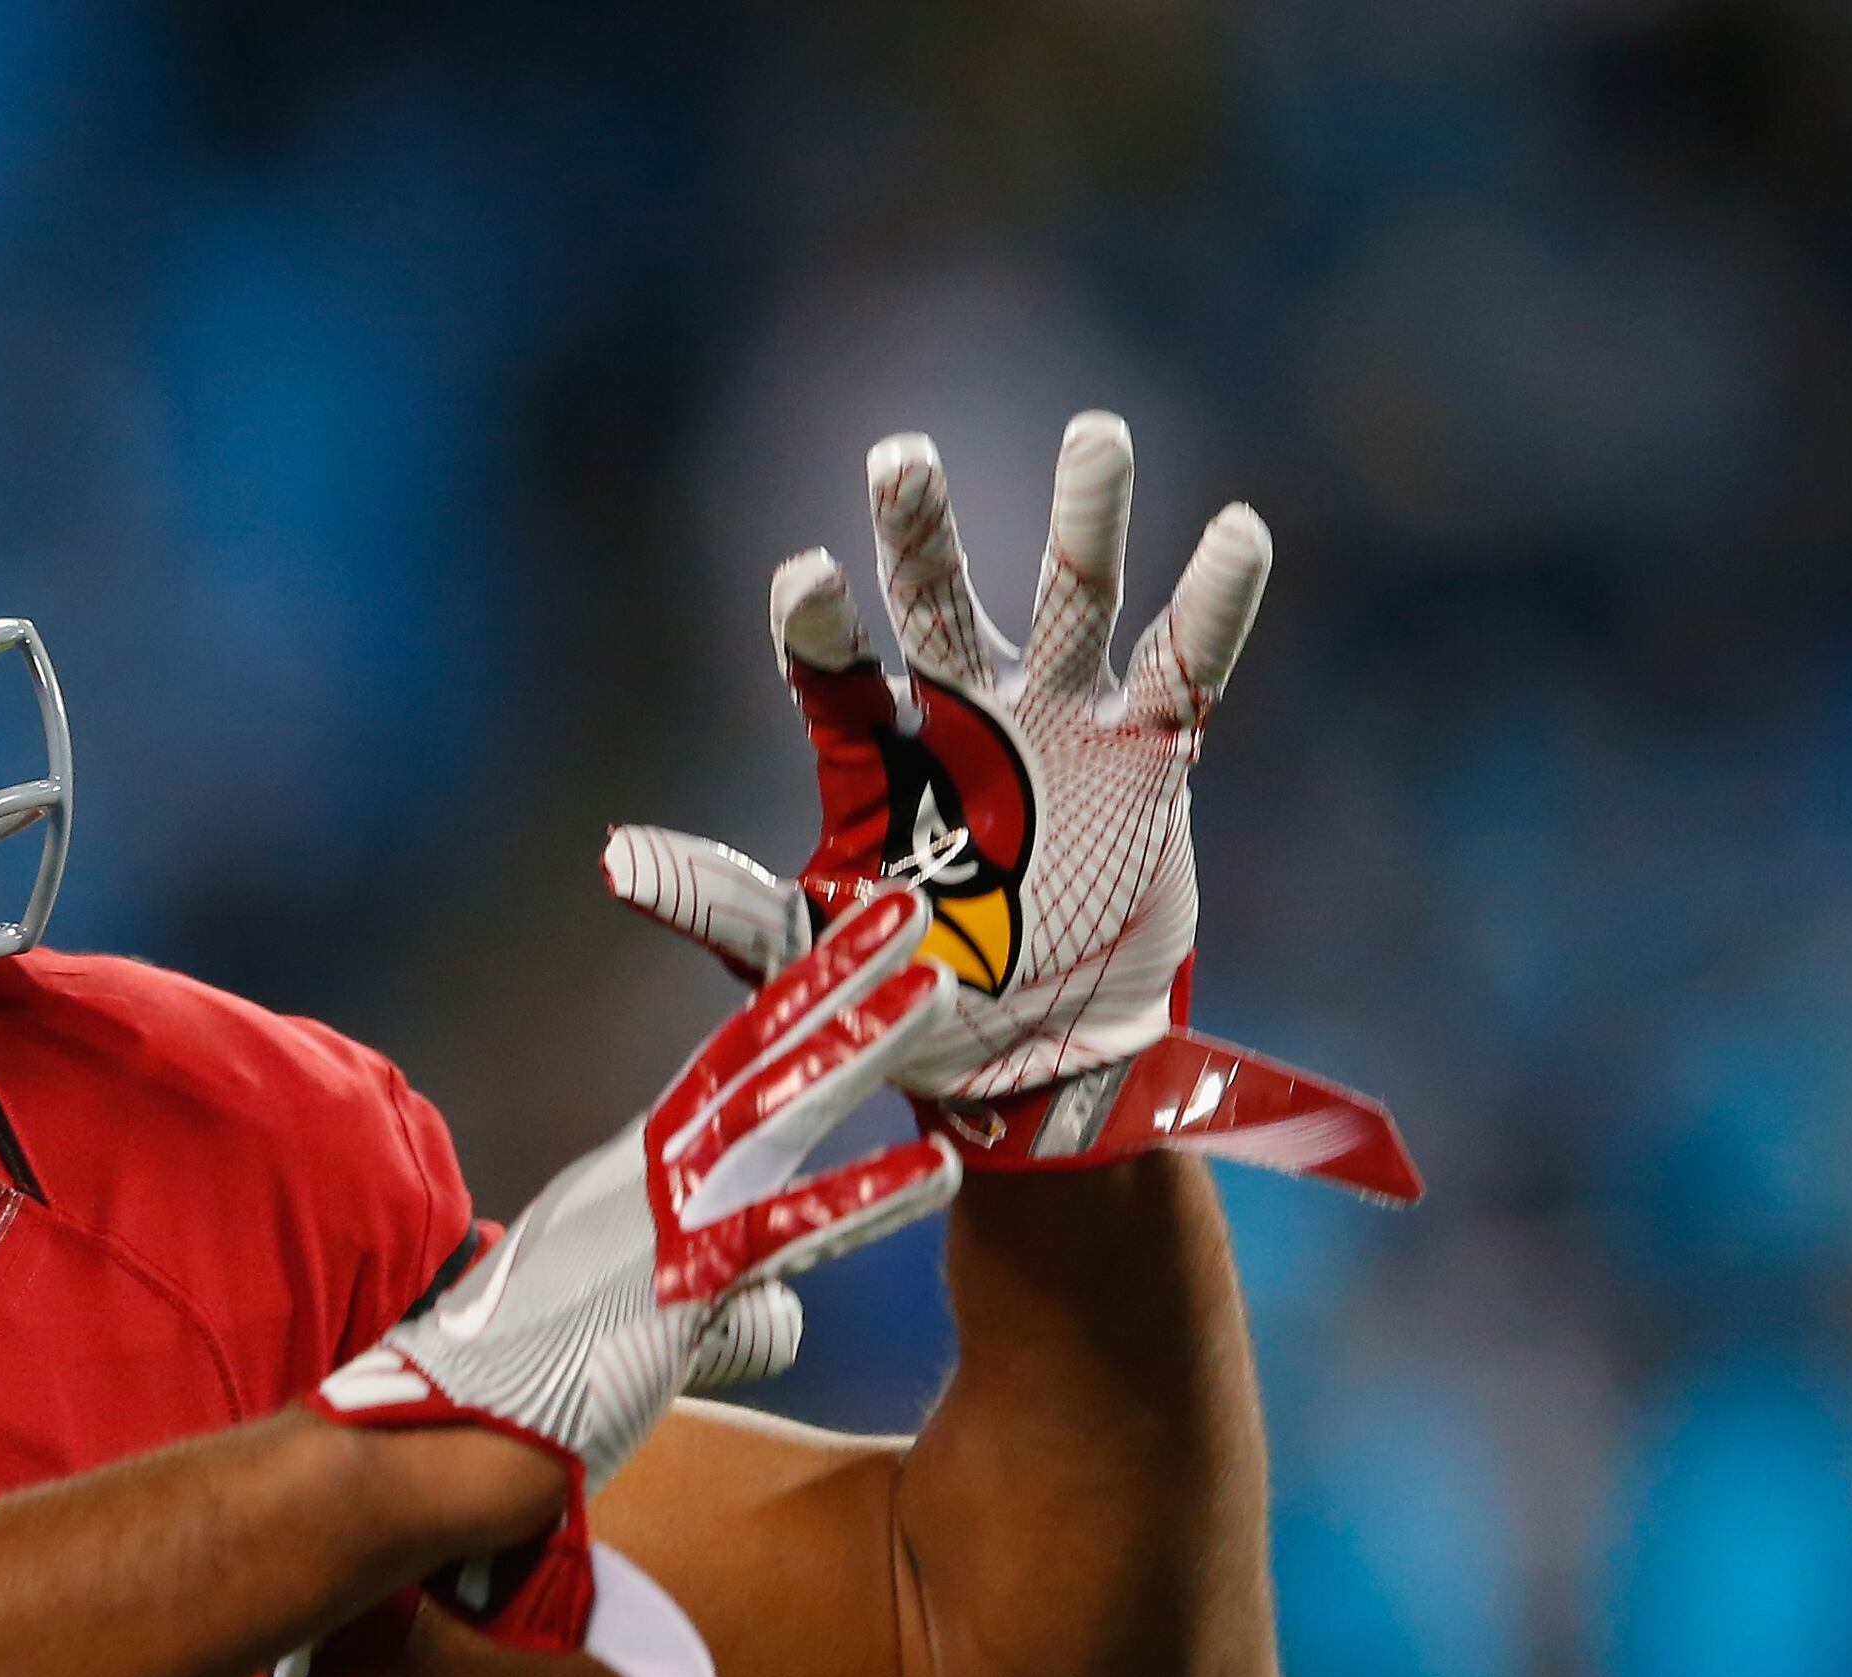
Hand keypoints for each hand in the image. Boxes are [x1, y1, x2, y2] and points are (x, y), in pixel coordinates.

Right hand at [314, 884, 959, 1496]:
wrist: (439, 1441)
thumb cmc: (514, 1397)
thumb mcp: (626, 1326)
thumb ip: (714, 1305)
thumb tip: (777, 1314)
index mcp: (623, 1179)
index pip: (720, 1070)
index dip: (786, 1003)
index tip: (844, 945)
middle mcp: (637, 1177)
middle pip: (748, 1055)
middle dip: (829, 976)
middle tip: (904, 910)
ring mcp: (654, 1223)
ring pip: (771, 1112)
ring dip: (855, 1046)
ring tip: (937, 991)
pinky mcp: (673, 1287)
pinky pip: (786, 1230)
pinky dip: (865, 1196)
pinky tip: (940, 1167)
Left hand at [600, 414, 1416, 1199]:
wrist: (1029, 1066)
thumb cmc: (902, 1002)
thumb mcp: (802, 956)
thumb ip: (720, 902)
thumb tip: (612, 859)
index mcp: (876, 759)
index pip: (834, 674)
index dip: (820, 624)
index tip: (806, 577)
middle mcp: (964, 717)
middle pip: (939, 602)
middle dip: (922, 532)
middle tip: (901, 456)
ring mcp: (1061, 725)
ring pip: (1073, 599)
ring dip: (1084, 520)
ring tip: (1094, 434)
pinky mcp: (1150, 755)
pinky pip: (1189, 666)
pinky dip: (1216, 601)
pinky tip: (1239, 531)